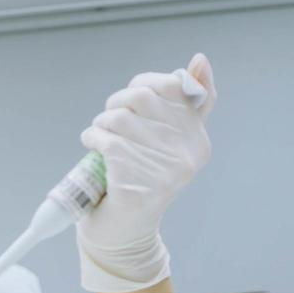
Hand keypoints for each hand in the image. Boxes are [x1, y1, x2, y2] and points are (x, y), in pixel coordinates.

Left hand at [77, 53, 216, 292]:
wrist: (123, 234)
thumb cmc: (141, 179)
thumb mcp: (166, 142)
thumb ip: (182, 105)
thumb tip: (201, 58)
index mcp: (198, 141)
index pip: (178, 87)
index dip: (148, 83)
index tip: (132, 98)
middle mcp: (187, 155)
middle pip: (143, 97)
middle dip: (117, 101)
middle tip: (108, 118)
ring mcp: (163, 170)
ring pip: (120, 118)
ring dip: (101, 123)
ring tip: (98, 136)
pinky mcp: (137, 181)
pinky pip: (106, 139)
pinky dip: (92, 137)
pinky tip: (92, 145)